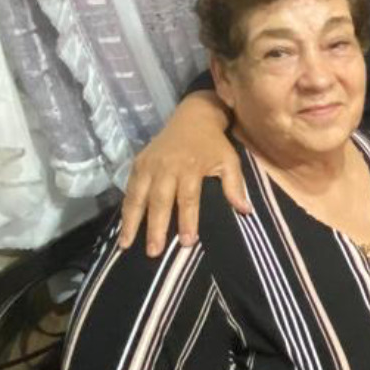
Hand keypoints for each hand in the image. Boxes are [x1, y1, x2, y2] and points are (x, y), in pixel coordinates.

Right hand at [118, 93, 247, 256]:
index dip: (188, 220)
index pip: (188, 198)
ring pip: (138, 197)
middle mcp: (166, 167)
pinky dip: (126, 209)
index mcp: (190, 167)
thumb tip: (245, 210)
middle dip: (156, 227)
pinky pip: (130, 189)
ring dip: (132, 222)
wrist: (193, 116)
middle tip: (155, 252)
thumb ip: (235, 185)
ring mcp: (149, 165)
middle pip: (160, 201)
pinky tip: (124, 228)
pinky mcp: (138, 163)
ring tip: (127, 245)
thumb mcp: (230, 160)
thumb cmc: (214, 144)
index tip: (188, 242)